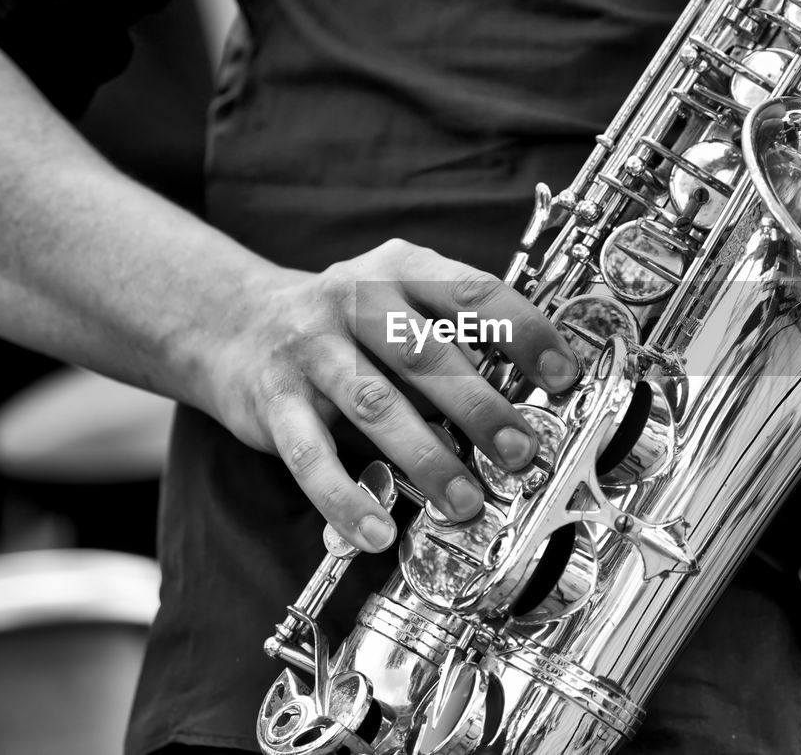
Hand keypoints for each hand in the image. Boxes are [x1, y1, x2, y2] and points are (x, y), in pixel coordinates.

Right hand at [199, 239, 578, 551]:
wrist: (236, 324)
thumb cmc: (347, 325)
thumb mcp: (401, 305)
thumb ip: (453, 341)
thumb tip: (527, 406)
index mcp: (401, 270)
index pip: (473, 293)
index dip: (524, 333)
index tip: (564, 376)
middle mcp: (356, 300)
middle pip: (426, 355)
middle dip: (480, 408)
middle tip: (520, 452)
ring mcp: (312, 350)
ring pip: (375, 404)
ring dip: (426, 457)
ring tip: (464, 500)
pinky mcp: (274, 401)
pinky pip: (311, 455)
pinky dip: (345, 497)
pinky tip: (377, 529)